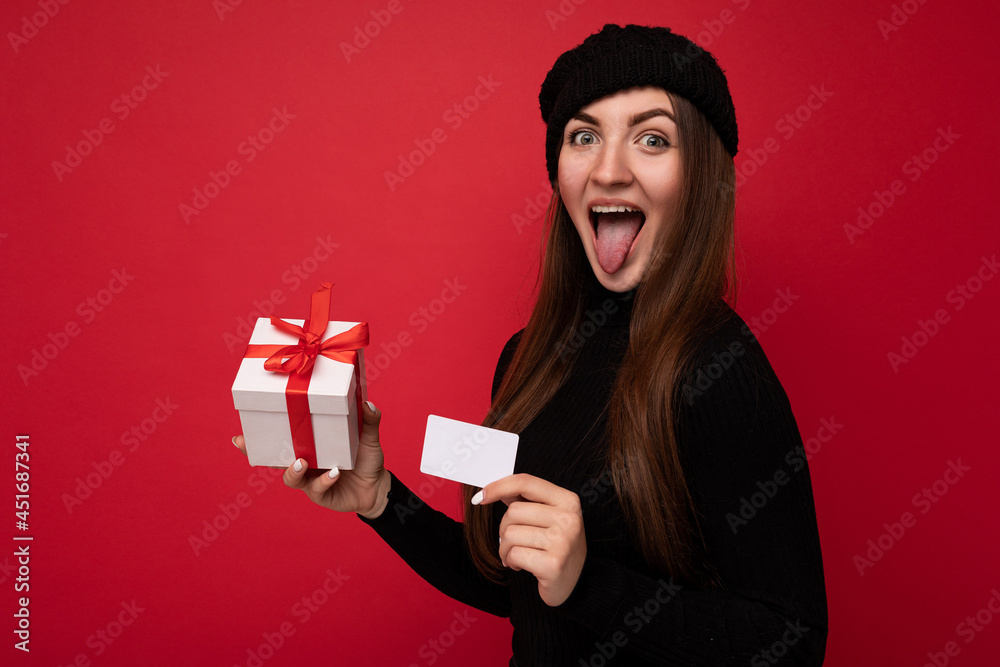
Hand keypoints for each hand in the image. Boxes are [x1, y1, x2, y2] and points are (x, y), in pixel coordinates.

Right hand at [232, 400, 390, 518]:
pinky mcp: (322, 495)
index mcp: (309, 446)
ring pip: (291, 478)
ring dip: (293, 469)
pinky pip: (317, 489)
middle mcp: (305, 464)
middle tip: (247, 443)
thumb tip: (367, 403)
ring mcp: (311, 481)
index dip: (260, 439)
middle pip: (274, 460)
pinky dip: (324, 480)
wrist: (378, 487)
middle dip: (258, 453)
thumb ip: (368, 421)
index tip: (240, 433)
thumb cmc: (367, 459)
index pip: (281, 441)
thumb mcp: (368, 437)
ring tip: (302, 461)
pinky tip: (333, 472)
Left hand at [475, 473, 586, 606]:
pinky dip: (511, 561)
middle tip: (512, 541)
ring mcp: (562, 541)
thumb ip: (527, 501)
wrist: (576, 582)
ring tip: (517, 555)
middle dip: (504, 528)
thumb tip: (497, 489)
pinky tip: (521, 566)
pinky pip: (514, 554)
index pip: (525, 482)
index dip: (498, 487)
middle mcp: (568, 518)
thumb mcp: (550, 517)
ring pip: (510, 534)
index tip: (480, 497)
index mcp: (568, 500)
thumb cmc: (557, 546)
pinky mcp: (553, 564)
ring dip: (505, 548)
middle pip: (513, 511)